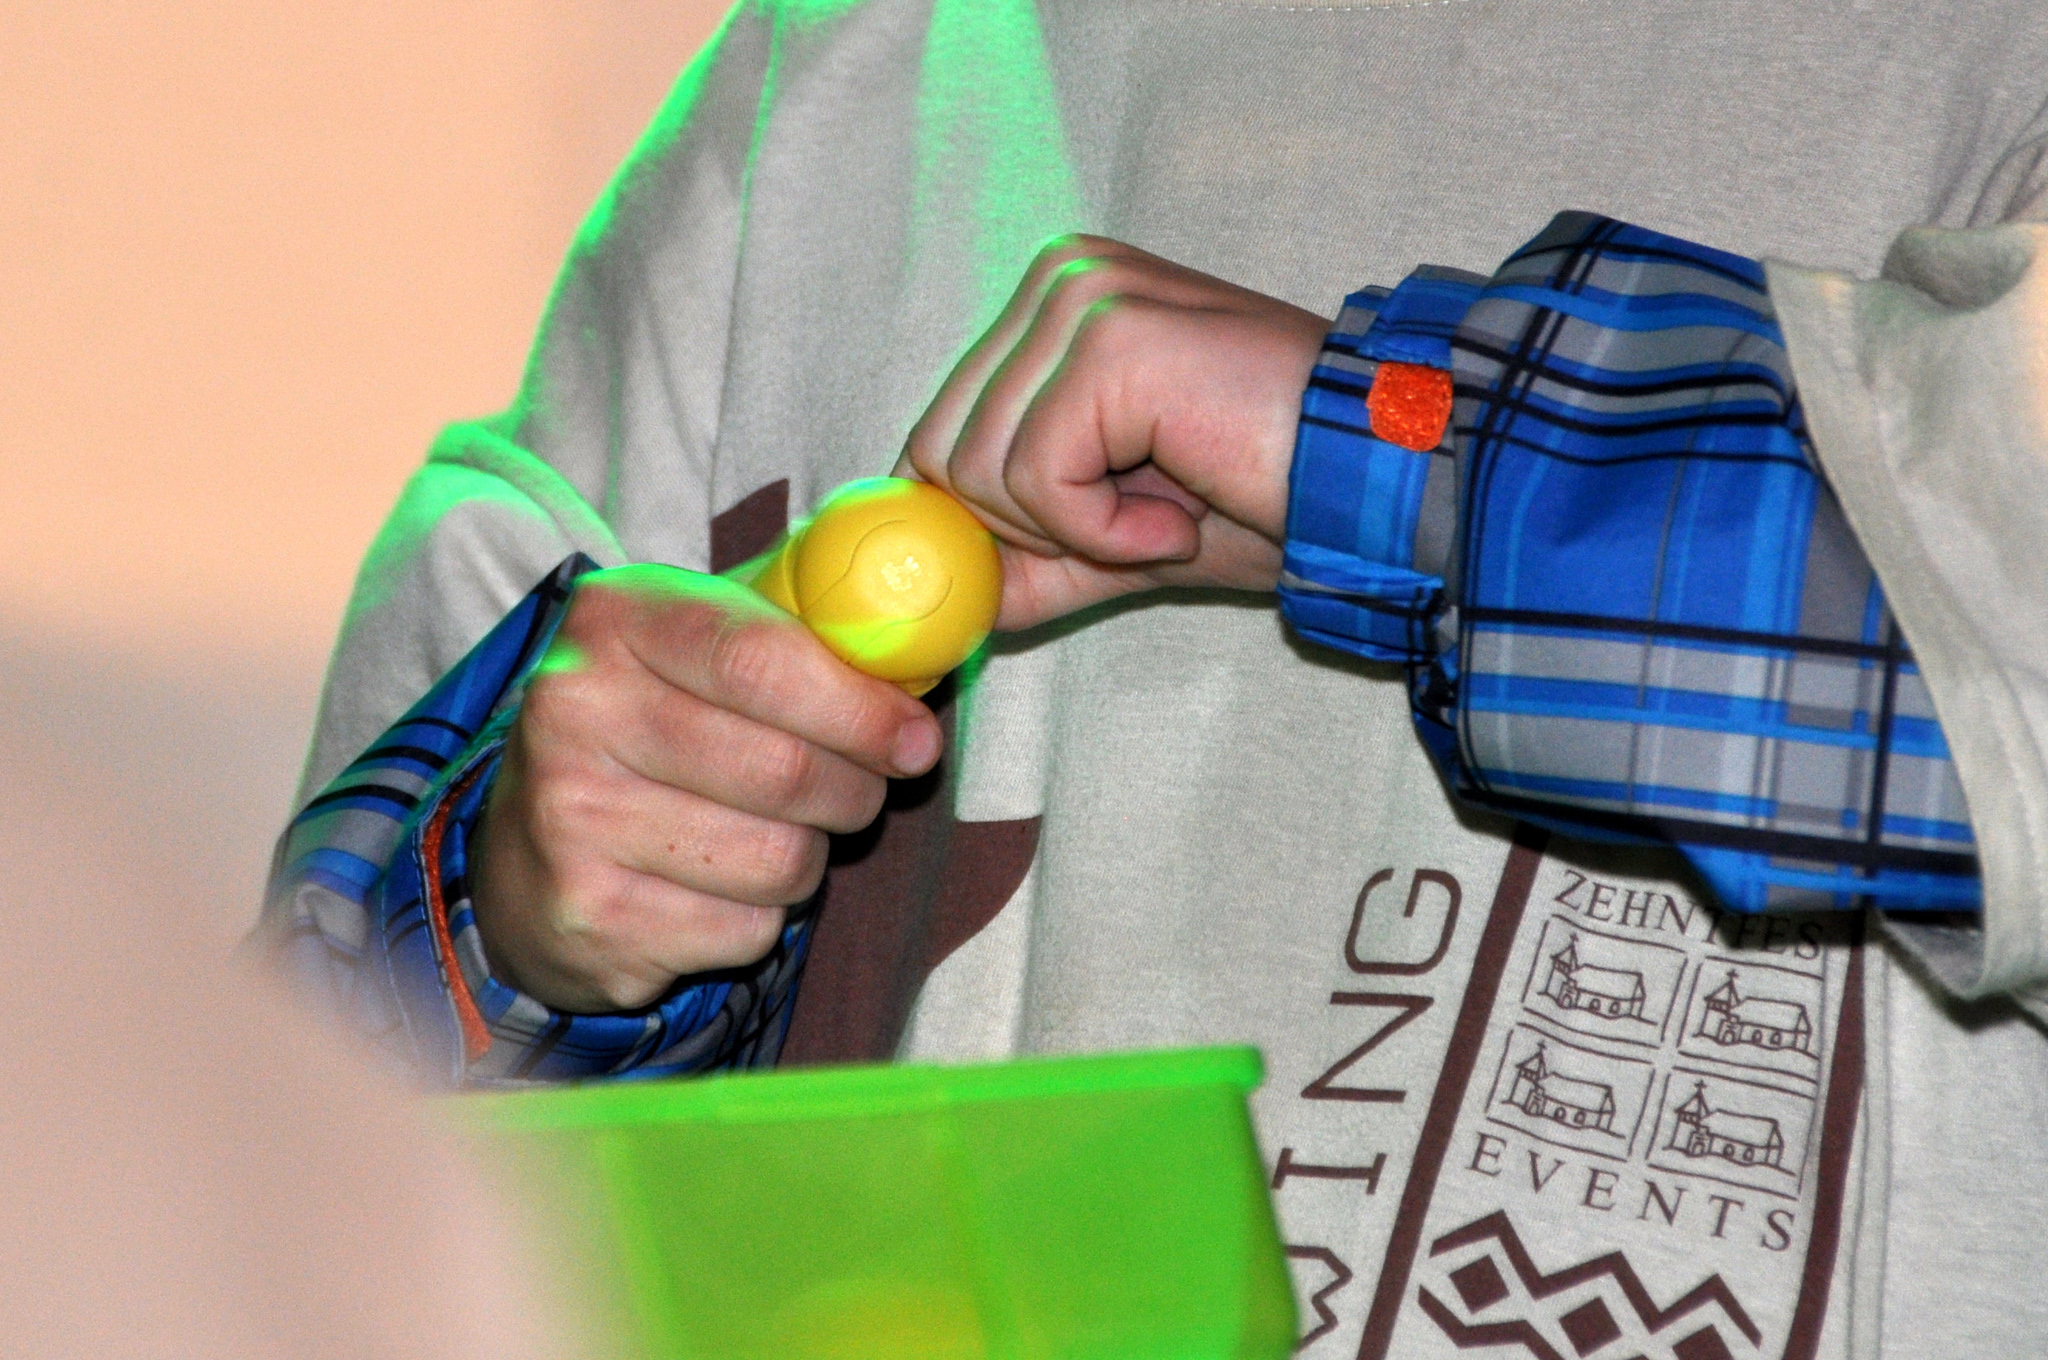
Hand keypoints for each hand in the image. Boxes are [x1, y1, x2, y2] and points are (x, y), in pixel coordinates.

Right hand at [470, 563, 942, 1012]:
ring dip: (807, 857)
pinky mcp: (590, 916)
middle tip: (859, 791)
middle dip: (854, 791)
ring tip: (773, 834)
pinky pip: (748, 930)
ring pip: (779, 860)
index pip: (763, 660)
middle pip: (785, 770)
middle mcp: (575, 712)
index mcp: (614, 621)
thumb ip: (806, 634)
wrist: (525, 851)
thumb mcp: (706, 644)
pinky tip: (715, 887)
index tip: (917, 740)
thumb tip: (922, 667)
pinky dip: (761, 918)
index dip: (862, 708)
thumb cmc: (655, 730)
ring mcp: (571, 821)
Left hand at [899, 235, 1326, 629]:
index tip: (1086, 543)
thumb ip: (1019, 552)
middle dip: (1029, 528)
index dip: (990, 522)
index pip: (937, 432)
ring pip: (975, 467)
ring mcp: (1081, 298)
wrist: (1374, 484)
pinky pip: (1035, 478)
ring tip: (1168, 514)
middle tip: (1138, 527)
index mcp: (1051, 304)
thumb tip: (936, 593)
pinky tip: (1176, 519)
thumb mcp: (1111, 537)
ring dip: (1074, 532)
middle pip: (939, 449)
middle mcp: (1058, 278)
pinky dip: (1101, 533)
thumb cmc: (1263, 497)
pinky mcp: (1109, 341)